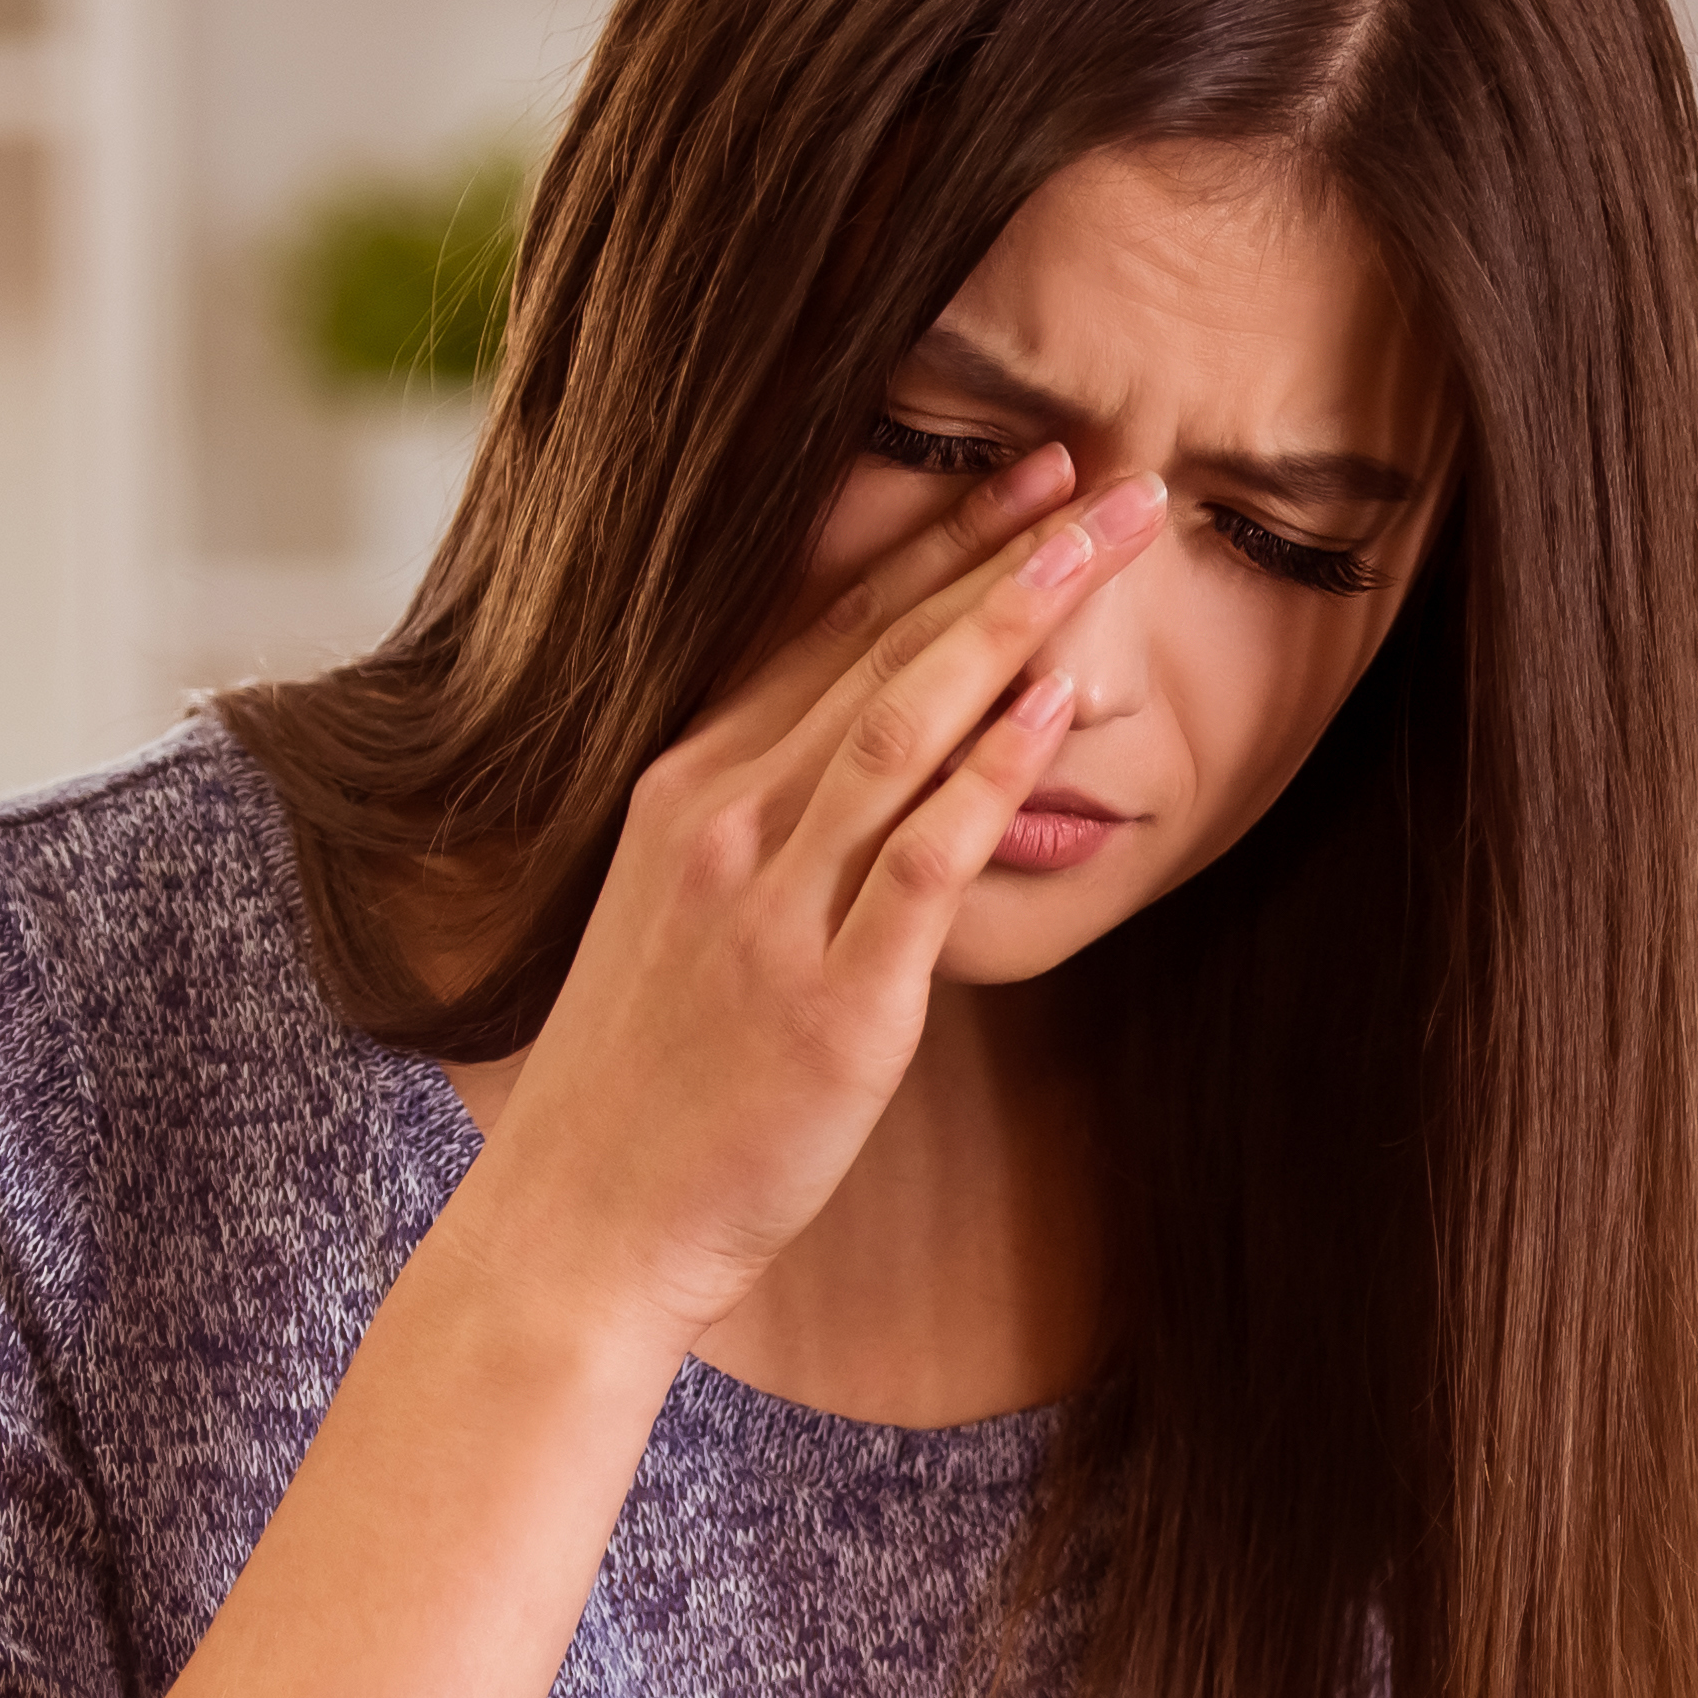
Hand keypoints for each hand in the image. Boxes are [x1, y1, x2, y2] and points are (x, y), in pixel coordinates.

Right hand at [457, 442, 1162, 1353]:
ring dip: (1013, 621)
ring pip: (902, 723)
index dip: (936, 542)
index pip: (829, 630)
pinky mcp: (831, 997)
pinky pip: (921, 859)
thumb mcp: (687, 918)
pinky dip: (990, 773)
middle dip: (1004, 551)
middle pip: (881, 649)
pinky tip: (1059, 705)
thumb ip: (772, 837)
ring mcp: (773, 904)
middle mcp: (723, 819)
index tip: (1026, 475)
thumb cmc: (651, 1082)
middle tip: (1112, 476)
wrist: (584, 1222)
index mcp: (688, 789)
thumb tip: (870, 784)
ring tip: (1108, 546)